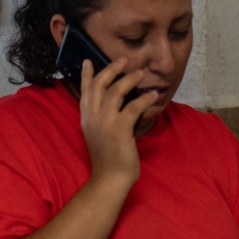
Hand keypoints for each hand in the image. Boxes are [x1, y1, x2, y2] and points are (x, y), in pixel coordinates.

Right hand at [78, 58, 158, 186]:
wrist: (109, 179)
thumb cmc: (107, 159)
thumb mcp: (98, 135)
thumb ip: (102, 118)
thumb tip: (116, 103)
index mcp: (86, 118)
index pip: (84, 91)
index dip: (87, 75)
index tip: (89, 60)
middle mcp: (92, 117)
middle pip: (100, 85)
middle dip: (112, 69)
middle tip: (124, 59)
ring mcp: (105, 122)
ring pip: (116, 91)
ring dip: (130, 79)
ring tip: (141, 73)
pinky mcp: (120, 129)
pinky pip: (134, 106)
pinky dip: (145, 98)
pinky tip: (153, 95)